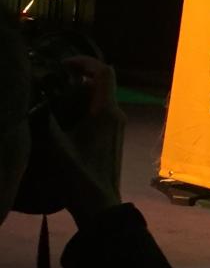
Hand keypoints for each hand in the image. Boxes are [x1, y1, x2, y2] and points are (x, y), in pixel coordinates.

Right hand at [25, 56, 124, 225]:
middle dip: (77, 80)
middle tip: (51, 85)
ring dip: (78, 96)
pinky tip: (64, 123)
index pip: (104, 72)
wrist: (100, 205)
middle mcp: (117, 114)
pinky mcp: (112, 137)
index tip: (62, 64)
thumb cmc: (79, 175)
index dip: (84, 62)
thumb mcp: (55, 146)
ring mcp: (117, 126)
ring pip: (100, 99)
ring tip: (53, 104)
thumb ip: (45, 118)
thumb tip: (35, 98)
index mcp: (107, 111)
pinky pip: (100, 112)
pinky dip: (83, 109)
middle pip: (101, 84)